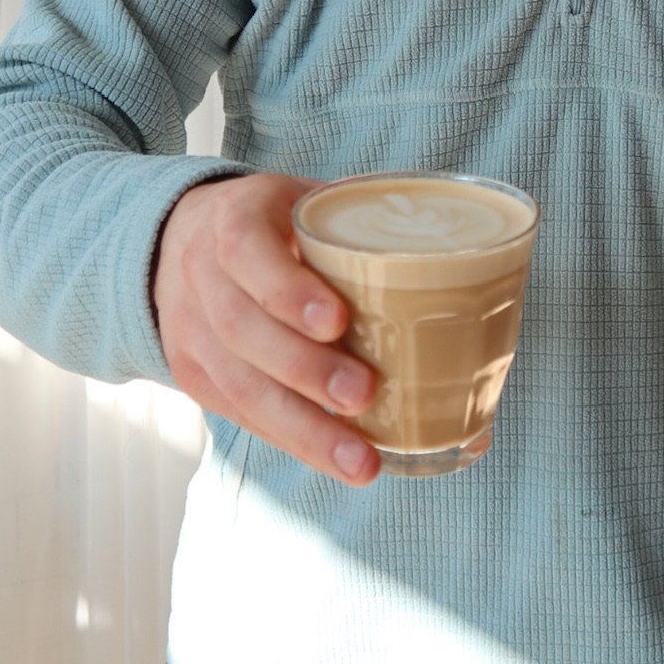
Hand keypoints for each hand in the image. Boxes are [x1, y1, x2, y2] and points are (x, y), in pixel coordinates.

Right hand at [152, 173, 380, 486]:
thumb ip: (369, 228)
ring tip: (361, 460)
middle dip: (305, 370)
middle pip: (242, 329)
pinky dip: (290, 438)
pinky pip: (240, 414)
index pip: (248, 251)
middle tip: (364, 394)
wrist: (184, 238)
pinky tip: (334, 457)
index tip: (338, 321)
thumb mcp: (311, 203)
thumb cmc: (279, 223)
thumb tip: (478, 273)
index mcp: (235, 216)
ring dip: (303, 428)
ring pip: (239, 386)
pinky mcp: (195, 376)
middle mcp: (201, 273)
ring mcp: (190, 329)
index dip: (288, 290)